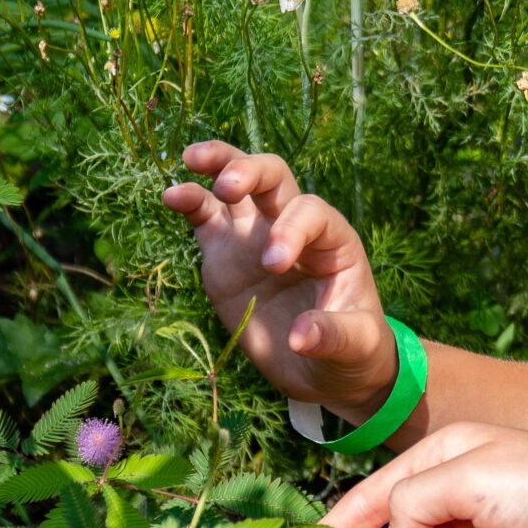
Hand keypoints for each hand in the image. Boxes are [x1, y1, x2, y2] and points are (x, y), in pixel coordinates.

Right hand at [161, 142, 398, 413]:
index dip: (291, 229)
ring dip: (217, 165)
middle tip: (228, 187)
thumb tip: (299, 337)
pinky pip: (205, 218)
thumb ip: (333, 335)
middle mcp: (293, 226)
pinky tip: (170, 195)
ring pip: (236, 184)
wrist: (324, 369)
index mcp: (333, 240)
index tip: (274, 265)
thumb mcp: (357, 345)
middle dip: (250, 171)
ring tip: (191, 159)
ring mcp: (255, 236)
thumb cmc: (353, 349)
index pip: (310, 212)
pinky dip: (189, 202)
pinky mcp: (225, 253)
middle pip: (273, 177)